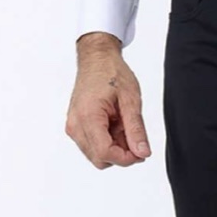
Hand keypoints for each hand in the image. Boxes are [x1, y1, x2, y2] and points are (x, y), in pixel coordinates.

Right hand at [66, 36, 151, 169]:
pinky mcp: (76, 126)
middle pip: (100, 158)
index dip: (126, 158)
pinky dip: (107, 140)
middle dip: (121, 153)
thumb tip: (143, 152)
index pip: (105, 153)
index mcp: (88, 117)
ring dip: (115, 146)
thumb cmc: (112, 72)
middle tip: (136, 136)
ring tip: (125, 123)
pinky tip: (116, 123)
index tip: (142, 153)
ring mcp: (73, 127)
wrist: (97, 58)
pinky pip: (92, 144)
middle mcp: (76, 126)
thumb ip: (136, 128)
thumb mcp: (131, 98)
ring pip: (96, 154)